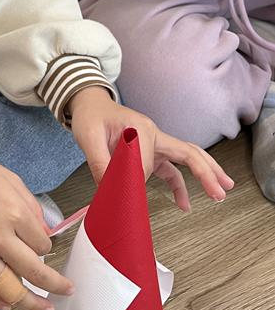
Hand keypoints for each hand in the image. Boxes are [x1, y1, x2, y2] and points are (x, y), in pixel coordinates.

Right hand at [0, 150, 74, 309]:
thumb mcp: (12, 180)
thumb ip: (32, 207)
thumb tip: (44, 230)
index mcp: (14, 214)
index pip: (42, 243)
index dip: (47, 246)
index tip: (43, 244)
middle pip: (34, 271)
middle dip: (55, 284)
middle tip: (66, 290)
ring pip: (9, 288)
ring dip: (30, 303)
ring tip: (44, 309)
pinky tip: (8, 305)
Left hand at [69, 86, 233, 210]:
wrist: (90, 105)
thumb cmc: (91, 117)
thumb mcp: (88, 137)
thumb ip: (100, 162)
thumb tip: (109, 190)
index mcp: (140, 129)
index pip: (147, 163)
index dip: (137, 181)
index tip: (127, 196)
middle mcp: (153, 134)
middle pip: (188, 152)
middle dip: (206, 171)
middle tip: (220, 191)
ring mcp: (155, 143)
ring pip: (186, 159)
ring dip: (204, 176)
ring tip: (219, 194)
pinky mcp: (151, 152)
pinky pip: (171, 169)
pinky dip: (180, 186)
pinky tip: (183, 203)